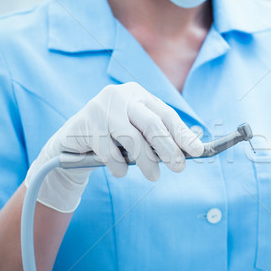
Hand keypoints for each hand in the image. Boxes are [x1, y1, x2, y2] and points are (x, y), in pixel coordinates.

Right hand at [25, 82, 203, 212]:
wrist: (72, 143)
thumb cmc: (113, 138)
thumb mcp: (138, 134)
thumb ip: (161, 137)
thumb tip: (194, 149)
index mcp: (138, 94)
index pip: (166, 114)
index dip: (182, 134)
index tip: (198, 151)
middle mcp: (121, 95)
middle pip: (152, 124)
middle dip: (168, 149)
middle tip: (178, 168)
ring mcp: (101, 107)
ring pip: (132, 139)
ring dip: (145, 162)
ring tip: (153, 176)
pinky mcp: (86, 123)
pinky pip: (109, 151)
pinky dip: (119, 166)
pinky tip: (120, 171)